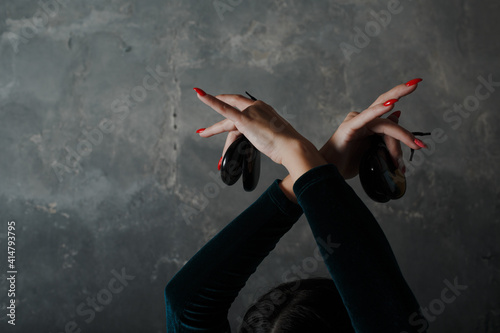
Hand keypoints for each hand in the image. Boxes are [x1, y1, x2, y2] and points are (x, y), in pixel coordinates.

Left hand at [194, 88, 326, 181]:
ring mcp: (250, 112)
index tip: (229, 118)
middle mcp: (257, 107)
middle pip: (233, 114)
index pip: (244, 111)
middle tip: (207, 128)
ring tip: (202, 133)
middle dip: (219, 119)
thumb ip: (269, 137)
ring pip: (226, 121)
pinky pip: (223, 109)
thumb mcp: (277, 139)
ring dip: (213, 129)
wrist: (292, 146)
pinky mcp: (244, 120)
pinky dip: (210, 101)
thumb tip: (269, 145)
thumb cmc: (287, 147)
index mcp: (265, 109)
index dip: (234, 114)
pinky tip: (200, 95)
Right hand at [319, 79, 426, 178]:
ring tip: (415, 144)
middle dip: (401, 90)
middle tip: (417, 82)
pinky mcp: (349, 128)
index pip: (391, 123)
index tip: (421, 146)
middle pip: (384, 102)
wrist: (329, 172)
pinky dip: (378, 110)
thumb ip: (385, 135)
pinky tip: (391, 104)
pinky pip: (366, 118)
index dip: (406, 133)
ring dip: (401, 134)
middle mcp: (362, 119)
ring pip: (383, 122)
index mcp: (368, 124)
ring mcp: (355, 122)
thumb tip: (397, 115)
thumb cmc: (347, 162)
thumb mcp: (373, 150)